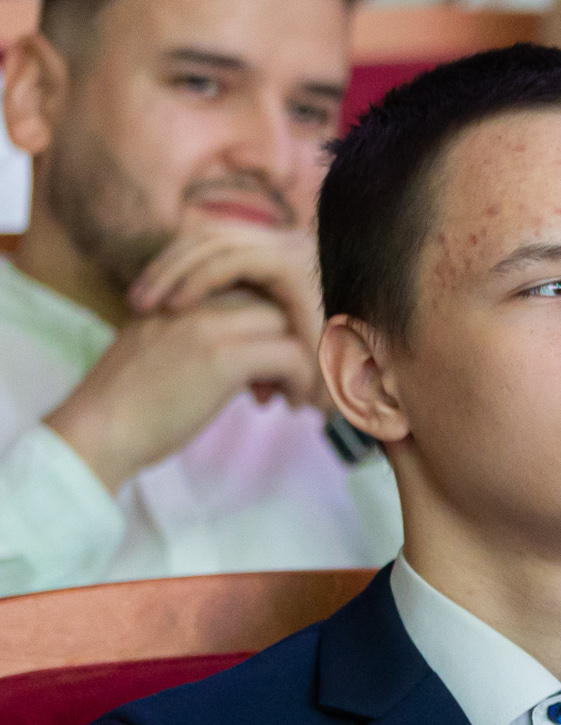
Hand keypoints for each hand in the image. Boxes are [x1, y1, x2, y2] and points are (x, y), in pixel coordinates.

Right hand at [43, 290, 320, 492]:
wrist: (96, 430)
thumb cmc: (126, 409)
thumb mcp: (160, 359)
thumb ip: (196, 348)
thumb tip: (243, 368)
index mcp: (173, 299)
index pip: (242, 294)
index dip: (262, 331)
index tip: (265, 370)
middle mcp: (191, 303)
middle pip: (269, 305)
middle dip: (286, 342)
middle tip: (284, 384)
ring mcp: (208, 326)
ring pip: (286, 326)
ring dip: (300, 362)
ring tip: (292, 396)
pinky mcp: (223, 357)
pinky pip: (291, 356)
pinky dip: (301, 382)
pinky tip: (289, 406)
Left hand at [127, 217, 325, 366]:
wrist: (368, 392)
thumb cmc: (325, 384)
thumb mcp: (274, 349)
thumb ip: (247, 332)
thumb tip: (206, 332)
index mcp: (283, 262)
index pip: (216, 247)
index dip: (176, 267)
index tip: (144, 303)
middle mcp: (291, 247)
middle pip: (211, 238)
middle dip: (167, 268)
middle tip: (135, 304)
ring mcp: (296, 251)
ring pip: (217, 242)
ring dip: (176, 272)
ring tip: (148, 306)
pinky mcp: (296, 264)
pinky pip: (237, 258)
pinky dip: (202, 278)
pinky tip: (178, 305)